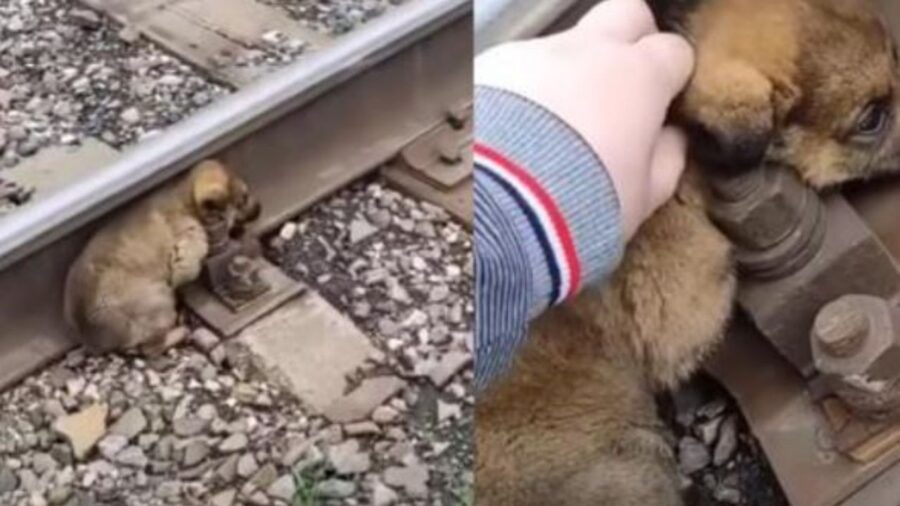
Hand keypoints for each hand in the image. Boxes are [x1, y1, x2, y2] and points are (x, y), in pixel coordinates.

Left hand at [475, 0, 694, 238]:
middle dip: (630, 41)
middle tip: (619, 89)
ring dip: (566, 76)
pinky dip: (521, 92)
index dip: (671, 77)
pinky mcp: (487, 67)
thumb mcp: (643, 198)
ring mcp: (533, 53)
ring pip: (563, 46)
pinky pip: (515, 69)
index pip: (673, 50)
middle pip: (625, 13)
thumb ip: (666, 159)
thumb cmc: (585, 204)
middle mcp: (588, 50)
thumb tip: (672, 137)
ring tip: (548, 129)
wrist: (496, 209)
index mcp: (638, 76)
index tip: (663, 105)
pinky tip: (509, 132)